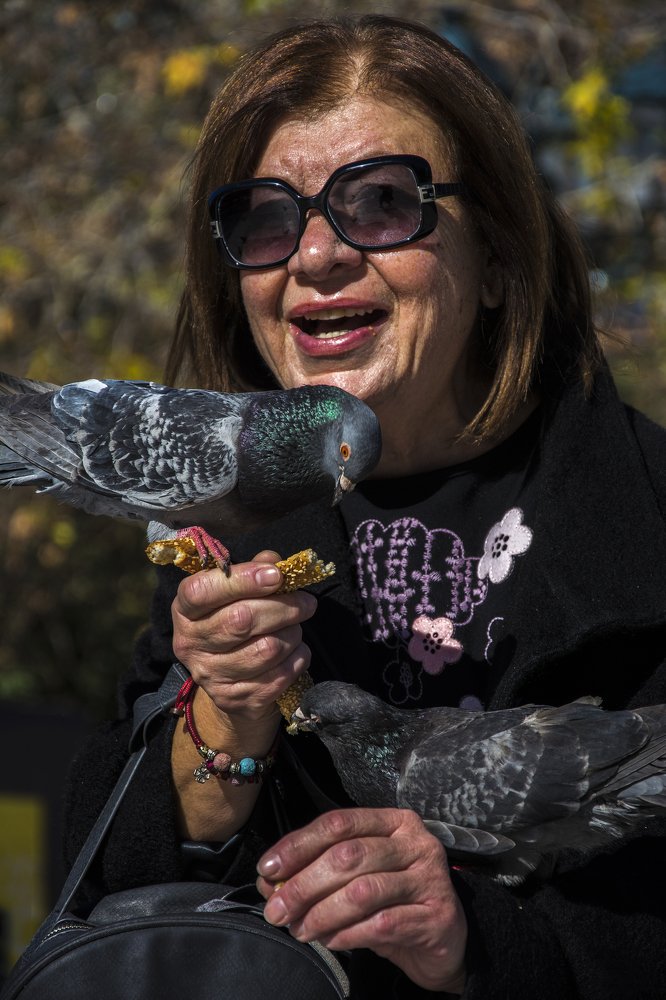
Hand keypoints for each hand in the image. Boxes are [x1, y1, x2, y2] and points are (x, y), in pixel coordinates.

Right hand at [171, 550, 315, 725]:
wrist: (231, 687)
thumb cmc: (234, 626)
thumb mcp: (235, 595)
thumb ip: (253, 572)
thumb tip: (273, 560)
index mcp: (185, 610)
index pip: (203, 590)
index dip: (243, 579)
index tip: (276, 575)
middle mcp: (190, 643)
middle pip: (241, 620)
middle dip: (283, 607)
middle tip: (307, 602)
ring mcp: (210, 675)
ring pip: (267, 649)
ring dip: (292, 635)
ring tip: (295, 629)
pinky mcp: (234, 699)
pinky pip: (280, 675)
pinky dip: (297, 659)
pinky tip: (295, 652)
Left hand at [256, 808, 467, 993]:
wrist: (442, 943)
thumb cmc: (393, 902)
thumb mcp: (355, 879)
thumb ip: (317, 871)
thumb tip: (270, 881)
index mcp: (393, 822)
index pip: (339, 823)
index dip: (299, 844)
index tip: (268, 868)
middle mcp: (415, 843)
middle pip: (348, 856)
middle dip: (304, 884)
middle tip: (277, 909)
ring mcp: (430, 878)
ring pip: (363, 891)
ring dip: (322, 913)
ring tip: (300, 930)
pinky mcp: (437, 915)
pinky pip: (382, 924)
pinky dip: (348, 934)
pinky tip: (331, 941)